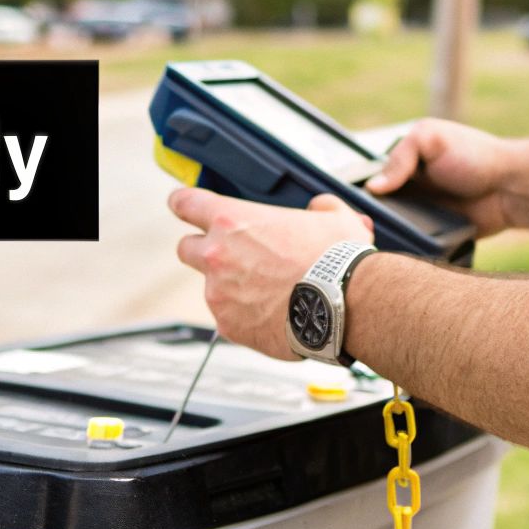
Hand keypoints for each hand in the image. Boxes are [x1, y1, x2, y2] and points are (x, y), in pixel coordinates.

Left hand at [169, 188, 372, 359]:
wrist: (347, 306)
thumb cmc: (337, 260)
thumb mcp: (335, 217)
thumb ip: (320, 208)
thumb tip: (320, 209)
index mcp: (232, 221)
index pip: (185, 203)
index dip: (183, 202)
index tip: (182, 205)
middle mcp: (216, 256)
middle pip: (185, 248)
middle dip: (203, 250)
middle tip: (231, 257)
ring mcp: (219, 294)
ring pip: (212, 289)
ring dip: (232, 289)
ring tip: (271, 294)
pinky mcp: (229, 326)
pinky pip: (230, 319)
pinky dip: (246, 318)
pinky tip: (274, 316)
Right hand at [365, 118, 512, 236]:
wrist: (510, 188)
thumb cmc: (474, 155)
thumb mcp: (430, 139)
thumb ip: (399, 158)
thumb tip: (372, 188)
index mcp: (404, 164)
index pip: (370, 180)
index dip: (357, 191)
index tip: (349, 202)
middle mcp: (409, 190)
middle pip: (376, 208)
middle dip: (368, 216)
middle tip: (362, 224)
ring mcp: (420, 215)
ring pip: (391, 229)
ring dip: (385, 233)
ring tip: (374, 239)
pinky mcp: (433, 237)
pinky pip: (411, 244)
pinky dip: (404, 245)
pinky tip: (396, 248)